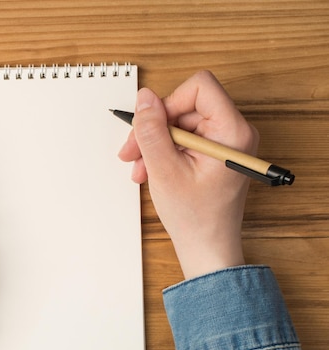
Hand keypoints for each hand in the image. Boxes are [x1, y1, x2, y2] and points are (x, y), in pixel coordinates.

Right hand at [118, 71, 258, 278]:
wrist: (207, 247)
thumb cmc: (196, 216)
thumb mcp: (164, 169)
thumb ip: (152, 130)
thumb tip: (145, 98)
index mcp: (232, 132)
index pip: (199, 87)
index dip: (169, 103)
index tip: (151, 127)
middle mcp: (234, 132)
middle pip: (185, 106)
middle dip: (155, 129)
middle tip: (132, 152)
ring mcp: (225, 142)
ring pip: (179, 123)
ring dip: (154, 144)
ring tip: (141, 168)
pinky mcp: (214, 151)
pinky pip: (183, 138)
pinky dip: (163, 152)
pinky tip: (150, 171)